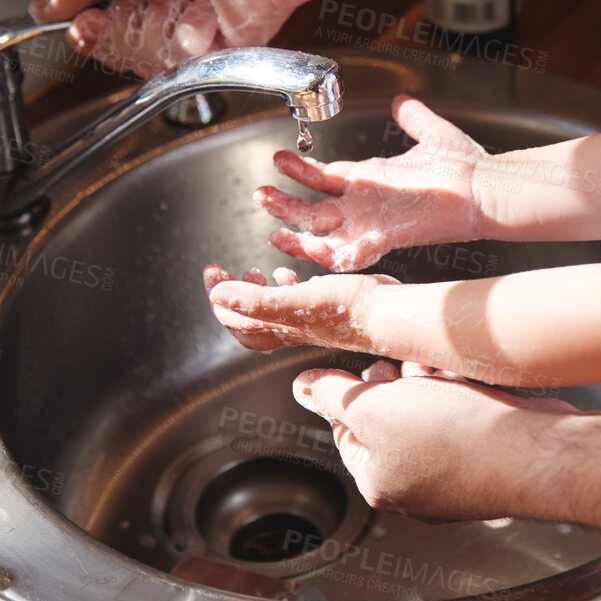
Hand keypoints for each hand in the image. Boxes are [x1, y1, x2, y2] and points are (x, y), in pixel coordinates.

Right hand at [28, 0, 304, 78]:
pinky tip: (207, 14)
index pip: (89, 21)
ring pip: (145, 60)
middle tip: (137, 7)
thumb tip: (42, 4)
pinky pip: (179, 66)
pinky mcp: (208, 53)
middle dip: (122, 31)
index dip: (84, 28)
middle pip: (113, 48)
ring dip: (158, 29)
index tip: (84, 22)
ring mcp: (181, 29)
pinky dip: (189, 38)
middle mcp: (152, 3)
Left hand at [202, 264, 400, 352]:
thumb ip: (256, 301)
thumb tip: (217, 296)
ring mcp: (307, 320)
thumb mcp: (295, 302)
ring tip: (253, 272)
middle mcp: (290, 328)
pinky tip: (288, 273)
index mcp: (278, 329)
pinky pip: (295, 301)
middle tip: (221, 272)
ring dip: (255, 292)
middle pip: (247, 320)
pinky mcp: (325, 308)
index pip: (234, 319)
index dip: (217, 297)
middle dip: (230, 296)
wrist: (387, 314)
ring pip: (270, 311)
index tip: (212, 271)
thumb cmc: (346, 309)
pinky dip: (284, 287)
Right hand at [258, 94, 488, 272]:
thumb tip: (402, 102)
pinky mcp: (384, 236)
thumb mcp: (432, 134)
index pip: (325, 178)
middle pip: (313, 208)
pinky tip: (305, 248)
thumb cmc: (465, 167)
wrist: (486, 188)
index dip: (300, 171)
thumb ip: (414, 119)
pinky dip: (326, 255)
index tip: (278, 158)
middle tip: (259, 193)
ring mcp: (373, 223)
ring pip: (322, 233)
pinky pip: (347, 253)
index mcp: (372, 181)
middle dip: (284, 202)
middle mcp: (366, 205)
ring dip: (296, 232)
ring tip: (271, 226)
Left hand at [292, 361, 577, 521]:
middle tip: (401, 368)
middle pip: (388, 426)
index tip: (367, 369)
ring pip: (426, 420)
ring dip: (425, 388)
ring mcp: (455, 479)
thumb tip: (303, 388)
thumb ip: (332, 394)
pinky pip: (462, 422)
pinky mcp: (488, 462)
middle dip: (392, 387)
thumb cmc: (453, 435)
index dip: (351, 393)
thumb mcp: (372, 405)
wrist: (531, 452)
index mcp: (380, 485)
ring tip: (434, 371)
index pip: (346, 433)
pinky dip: (459, 397)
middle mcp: (416, 490)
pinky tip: (464, 381)